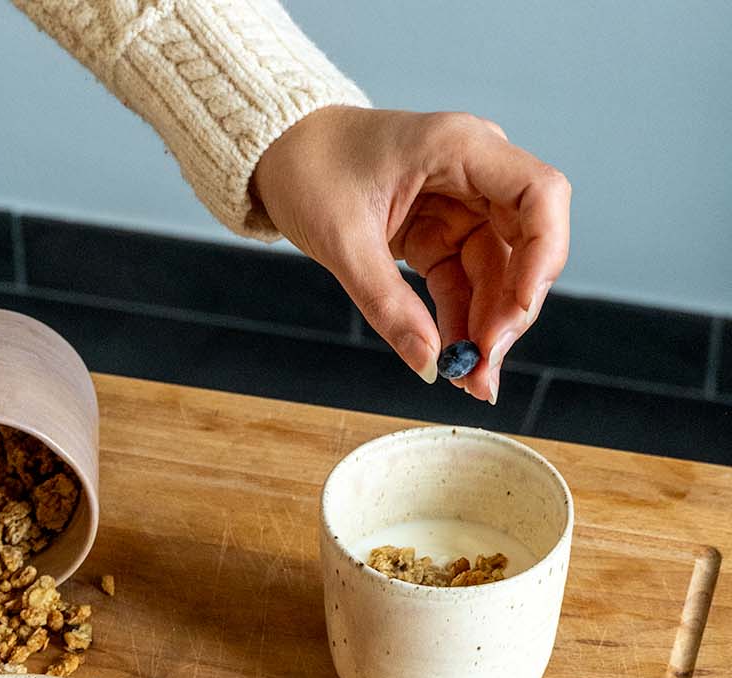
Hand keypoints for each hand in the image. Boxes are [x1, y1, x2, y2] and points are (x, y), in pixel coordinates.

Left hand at [252, 107, 570, 402]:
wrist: (281, 152)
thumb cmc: (311, 170)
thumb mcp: (344, 240)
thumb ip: (388, 303)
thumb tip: (428, 364)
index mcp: (461, 148)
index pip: (540, 195)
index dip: (543, 255)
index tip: (519, 312)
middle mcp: (475, 175)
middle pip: (525, 247)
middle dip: (510, 313)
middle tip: (483, 371)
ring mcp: (462, 207)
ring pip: (497, 277)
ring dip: (488, 331)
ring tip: (471, 382)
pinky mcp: (442, 236)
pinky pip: (465, 287)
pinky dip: (462, 326)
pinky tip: (453, 364)